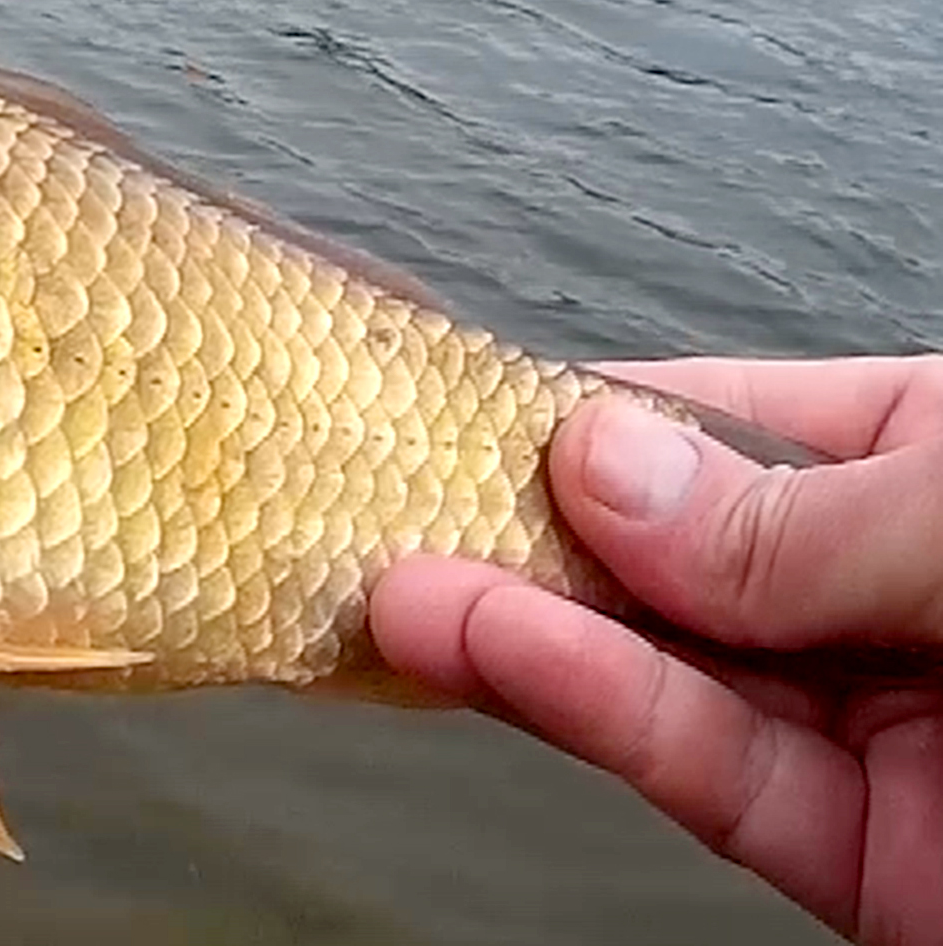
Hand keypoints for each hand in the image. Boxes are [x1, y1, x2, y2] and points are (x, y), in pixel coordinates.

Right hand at [371, 357, 942, 945]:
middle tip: (386, 510)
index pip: (724, 423)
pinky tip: (503, 659)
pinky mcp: (857, 862)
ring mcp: (869, 730)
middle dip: (524, 533)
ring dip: (522, 632)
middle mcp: (881, 598)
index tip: (451, 412)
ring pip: (662, 673)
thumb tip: (609, 468)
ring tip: (401, 593)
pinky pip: (710, 777)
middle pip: (666, 558)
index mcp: (928, 471)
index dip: (585, 420)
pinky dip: (599, 718)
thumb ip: (810, 515)